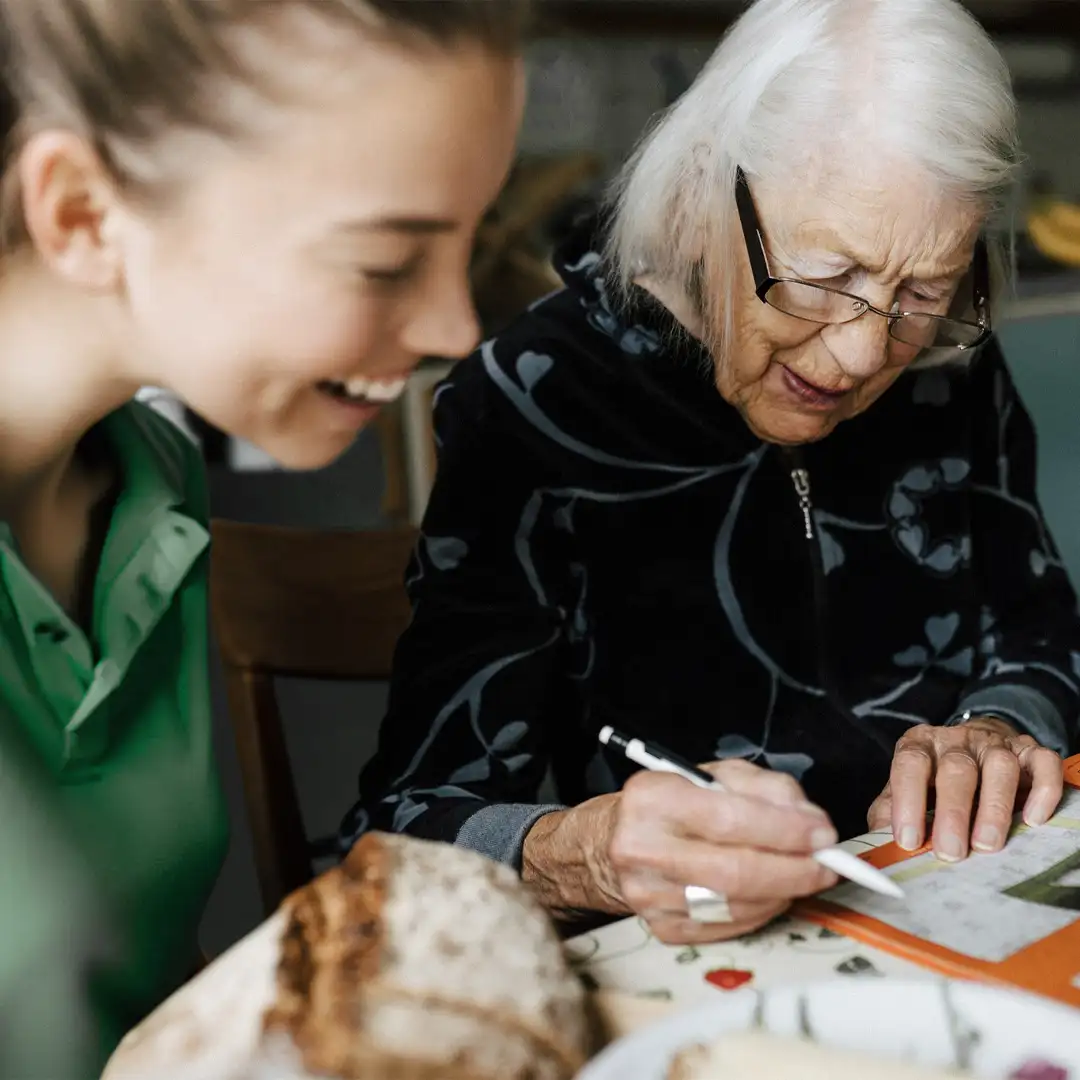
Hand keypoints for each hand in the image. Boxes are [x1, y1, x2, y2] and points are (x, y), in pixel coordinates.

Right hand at [522, 759, 838, 944]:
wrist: (606, 845)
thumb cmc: (667, 805)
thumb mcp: (709, 775)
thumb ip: (763, 788)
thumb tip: (809, 819)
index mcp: (653, 797)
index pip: (729, 818)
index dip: (785, 829)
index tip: (822, 833)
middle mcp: (643, 847)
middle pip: (736, 870)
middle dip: (794, 869)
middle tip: (825, 864)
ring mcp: (649, 894)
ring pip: (736, 904)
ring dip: (783, 893)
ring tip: (802, 876)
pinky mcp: (660, 928)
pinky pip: (727, 927)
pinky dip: (761, 912)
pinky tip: (771, 894)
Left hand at [867, 717, 1063, 861]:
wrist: (975, 741)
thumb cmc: (935, 776)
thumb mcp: (906, 787)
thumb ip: (890, 810)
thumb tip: (879, 842)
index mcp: (920, 744)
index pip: (910, 764)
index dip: (908, 801)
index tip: (909, 840)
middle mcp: (956, 739)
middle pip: (956, 768)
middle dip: (953, 813)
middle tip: (951, 852)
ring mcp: (995, 743)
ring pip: (999, 766)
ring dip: (994, 807)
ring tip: (987, 844)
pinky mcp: (1029, 750)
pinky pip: (1042, 763)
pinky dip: (1042, 791)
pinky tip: (1032, 819)